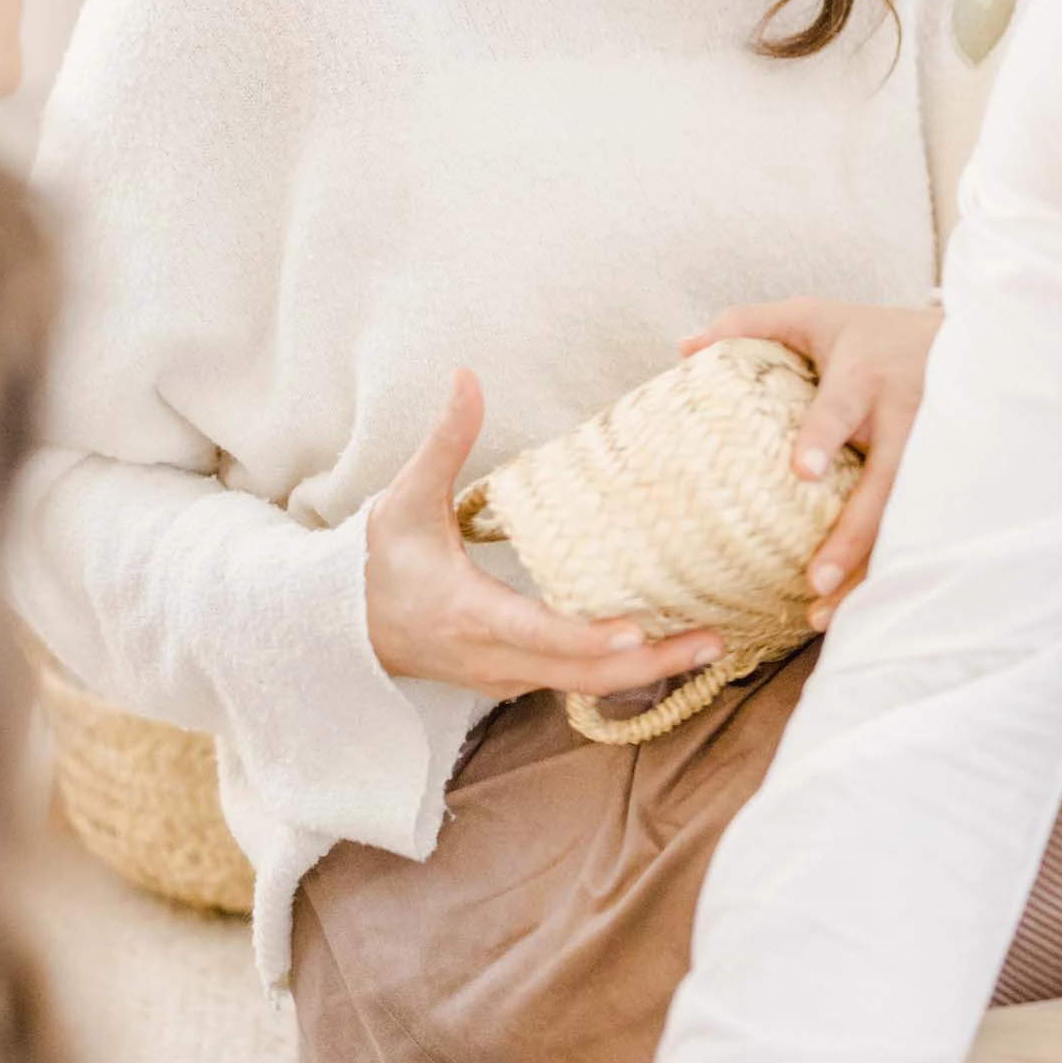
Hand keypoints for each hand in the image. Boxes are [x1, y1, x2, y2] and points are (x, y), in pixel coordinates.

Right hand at [366, 370, 730, 700]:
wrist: (347, 626)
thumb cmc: (381, 558)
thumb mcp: (407, 495)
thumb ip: (445, 438)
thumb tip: (467, 376)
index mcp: (469, 612)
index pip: (539, 635)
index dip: (590, 638)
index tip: (639, 630)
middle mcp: (494, 658)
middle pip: (582, 675)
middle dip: (651, 662)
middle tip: (714, 639)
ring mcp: (507, 678)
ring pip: (585, 687)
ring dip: (648, 670)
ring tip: (710, 642)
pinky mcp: (516, 681)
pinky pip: (577, 683)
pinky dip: (623, 671)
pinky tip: (666, 646)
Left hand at [682, 298, 940, 622]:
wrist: (970, 342)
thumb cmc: (872, 334)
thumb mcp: (815, 317)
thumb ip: (750, 325)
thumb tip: (684, 347)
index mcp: (862, 376)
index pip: (838, 410)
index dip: (822, 438)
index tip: (802, 472)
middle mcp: (903, 418)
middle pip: (882, 482)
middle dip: (853, 533)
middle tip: (814, 579)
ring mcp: (934, 457)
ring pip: (906, 520)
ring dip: (867, 567)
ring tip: (823, 609)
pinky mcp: (948, 483)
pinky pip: (923, 532)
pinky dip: (893, 570)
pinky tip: (863, 607)